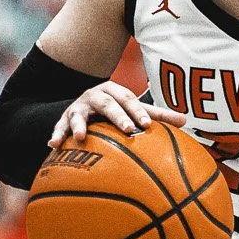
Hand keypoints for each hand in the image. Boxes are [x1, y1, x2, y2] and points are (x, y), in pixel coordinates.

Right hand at [50, 82, 188, 144]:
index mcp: (115, 92)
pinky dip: (56, 135)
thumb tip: (185, 120)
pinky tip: (52, 146)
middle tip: (127, 129)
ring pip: (78, 114)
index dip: (137, 111)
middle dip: (117, 115)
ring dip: (79, 125)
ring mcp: (79, 107)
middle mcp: (96, 96)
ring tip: (79, 137)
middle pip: (107, 104)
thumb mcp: (134, 109)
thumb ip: (157, 115)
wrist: (86, 104)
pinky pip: (59, 126)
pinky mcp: (64, 118)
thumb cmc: (117, 109)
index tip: (147, 125)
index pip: (128, 99)